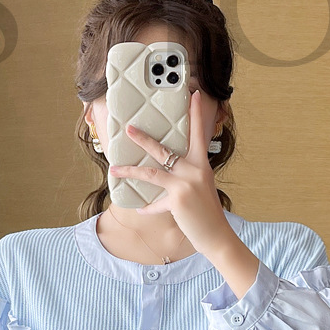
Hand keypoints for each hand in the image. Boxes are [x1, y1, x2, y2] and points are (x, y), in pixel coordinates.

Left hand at [108, 90, 237, 260]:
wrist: (216, 234)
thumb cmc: (206, 212)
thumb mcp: (200, 188)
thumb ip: (184, 177)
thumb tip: (164, 173)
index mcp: (202, 164)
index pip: (199, 133)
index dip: (196, 113)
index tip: (194, 94)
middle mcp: (195, 170)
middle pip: (163, 150)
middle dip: (143, 139)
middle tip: (128, 128)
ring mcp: (185, 184)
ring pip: (150, 173)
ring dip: (129, 171)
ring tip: (113, 169)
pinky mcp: (177, 200)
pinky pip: (155, 203)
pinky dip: (147, 208)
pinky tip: (139, 209)